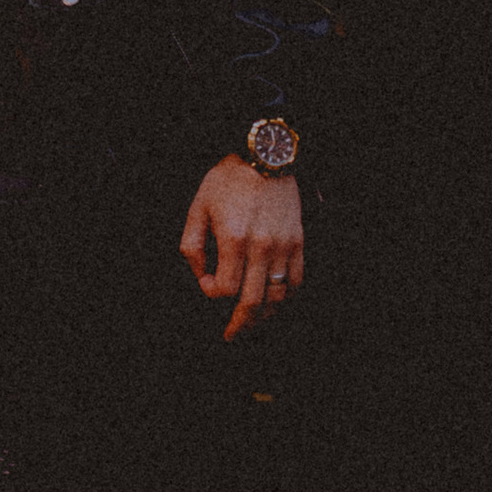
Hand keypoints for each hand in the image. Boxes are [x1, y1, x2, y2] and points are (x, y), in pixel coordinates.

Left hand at [180, 154, 304, 343]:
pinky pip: (296, 280)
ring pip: (277, 296)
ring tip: (252, 323)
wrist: (264, 157)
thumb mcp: (198, 208)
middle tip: (231, 334)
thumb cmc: (227, 181)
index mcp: (233, 239)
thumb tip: (201, 277)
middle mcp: (261, 246)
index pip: (223, 289)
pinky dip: (286, 296)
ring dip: (263, 316)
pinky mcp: (298, 241)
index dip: (211, 293)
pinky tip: (274, 301)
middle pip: (252, 302)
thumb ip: (192, 246)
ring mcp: (283, 246)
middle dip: (239, 324)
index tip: (207, 284)